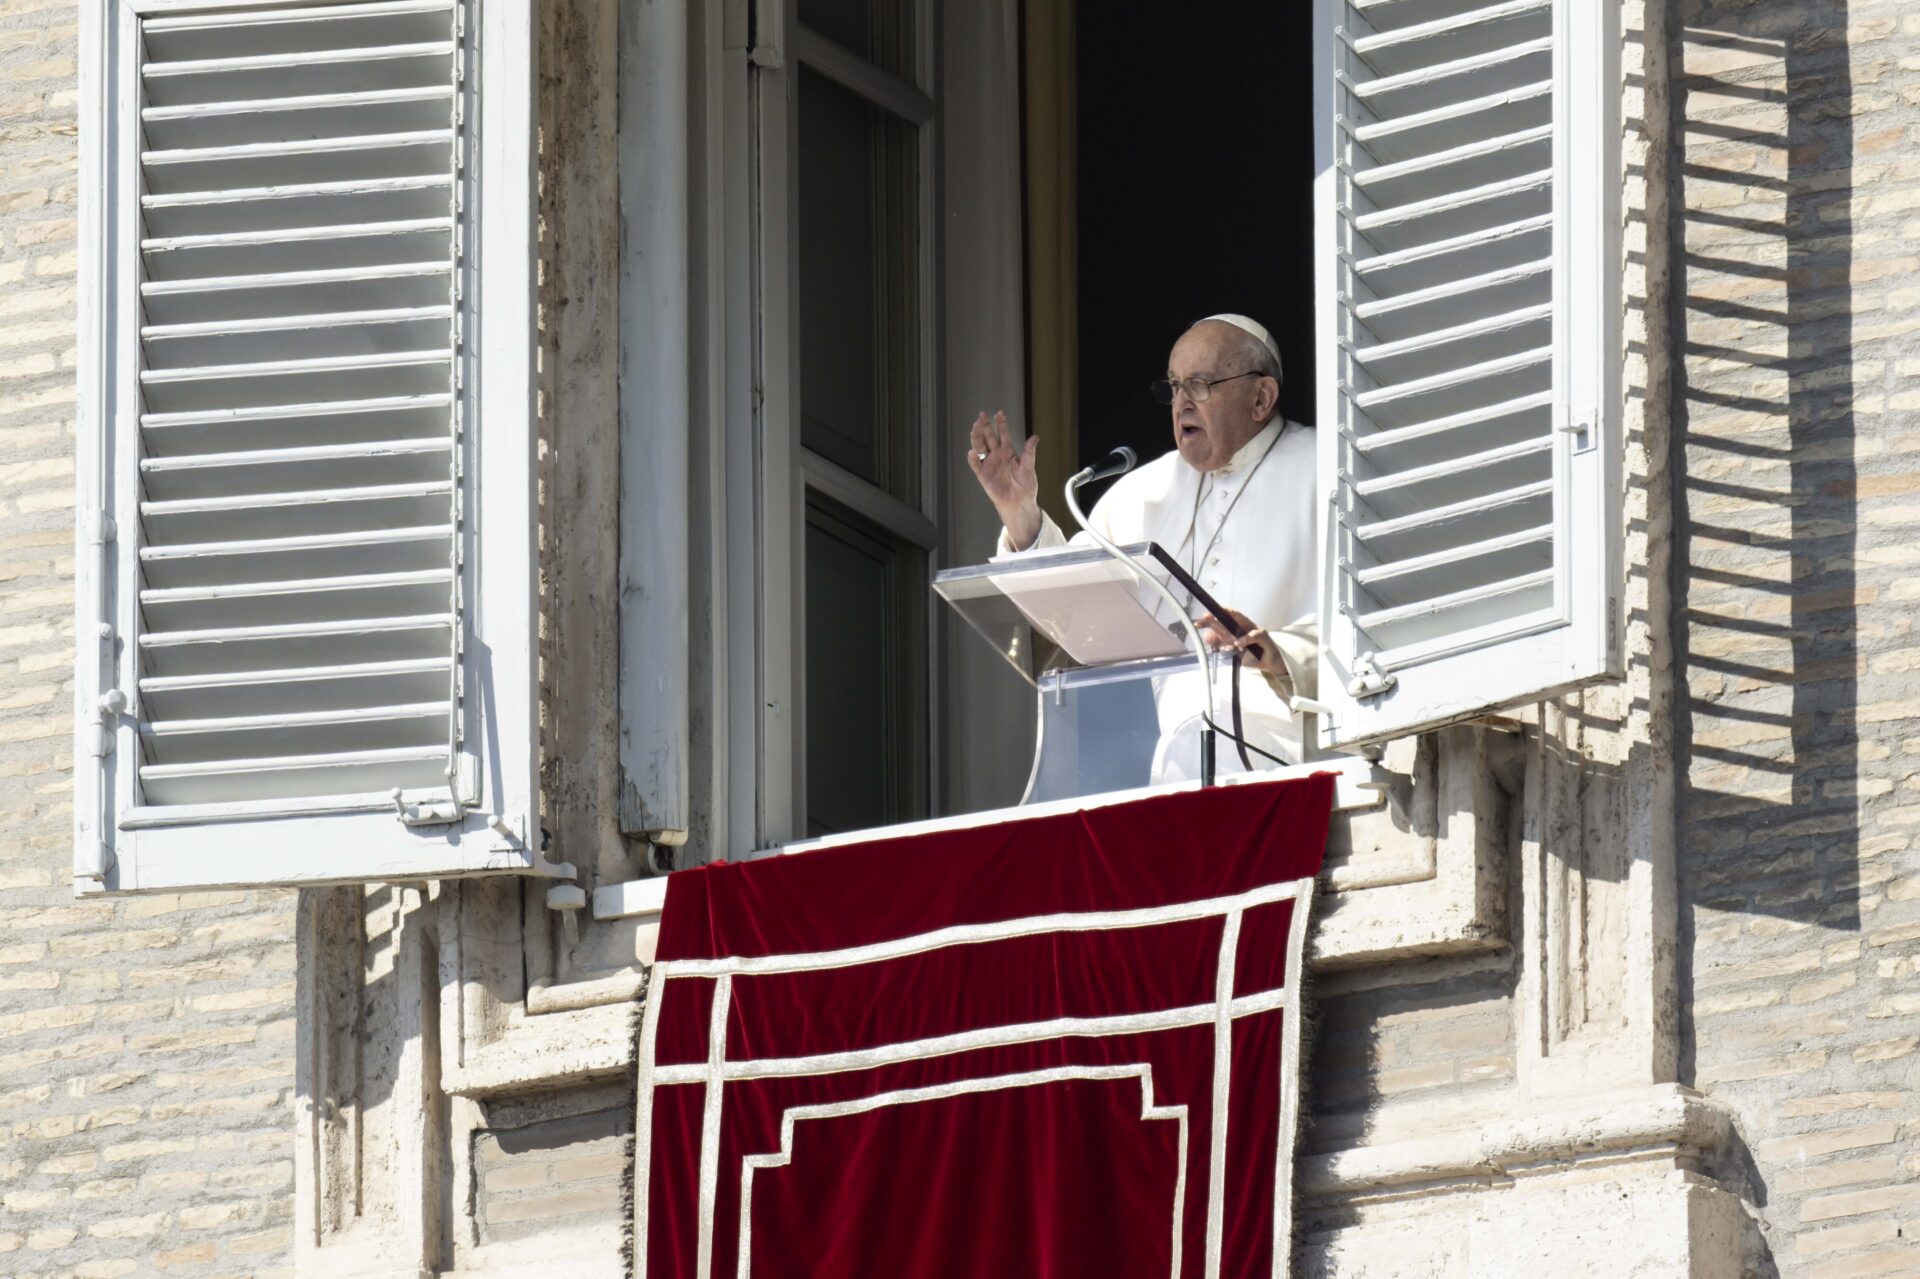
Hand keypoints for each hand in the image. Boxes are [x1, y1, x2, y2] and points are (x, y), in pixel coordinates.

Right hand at [964, 410, 1040, 548]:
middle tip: (982, 416)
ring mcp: (989, 464)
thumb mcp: (1029, 467)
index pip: (1003, 434)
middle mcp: (997, 456)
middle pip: (988, 437)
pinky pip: (976, 465)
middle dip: (984, 426)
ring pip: (979, 447)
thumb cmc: (1025, 486)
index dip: (1001, 424)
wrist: (1020, 502)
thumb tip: (1035, 437)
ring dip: (976, 437)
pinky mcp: (983, 475)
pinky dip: (973, 458)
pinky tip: (973, 451)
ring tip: (975, 427)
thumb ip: (1029, 452)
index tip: (1000, 413)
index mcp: (1008, 452)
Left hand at [1195, 607, 1291, 694]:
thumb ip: (1221, 642)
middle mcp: (1246, 625)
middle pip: (1230, 617)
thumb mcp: (1233, 649)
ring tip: (1219, 634)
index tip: (1199, 622)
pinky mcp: (1264, 637)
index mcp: (1237, 626)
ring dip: (1230, 629)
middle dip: (1217, 617)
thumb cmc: (1253, 653)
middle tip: (1204, 619)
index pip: (1223, 618)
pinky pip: (1254, 635)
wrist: (1271, 662)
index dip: (1211, 618)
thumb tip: (1207, 637)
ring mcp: (1255, 629)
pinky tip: (1238, 643)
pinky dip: (1245, 639)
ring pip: (1241, 624)